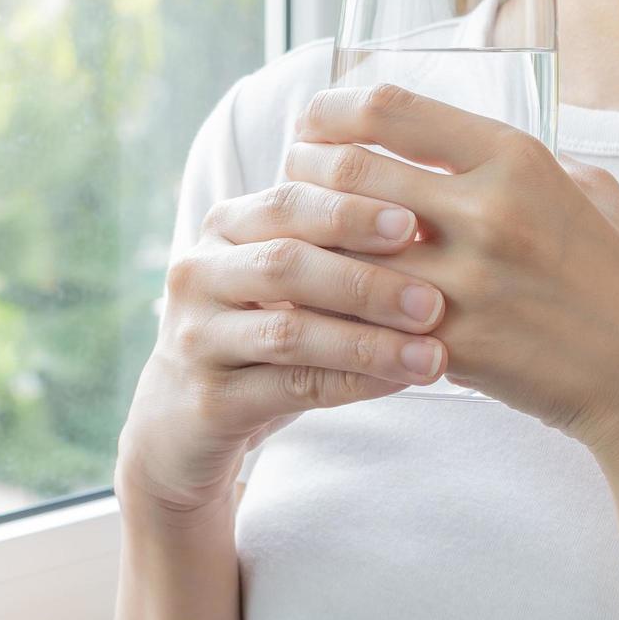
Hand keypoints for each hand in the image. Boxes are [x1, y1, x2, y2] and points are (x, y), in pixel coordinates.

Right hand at [117, 177, 449, 521]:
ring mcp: (196, 338)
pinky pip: (291, 388)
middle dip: (366, 279)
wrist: (182, 419)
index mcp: (225, 225)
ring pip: (288, 333)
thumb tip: (436, 226)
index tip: (415, 223)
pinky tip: (400, 383)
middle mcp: (200, 273)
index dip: (351, 210)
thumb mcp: (289, 277)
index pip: (289, 201)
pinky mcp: (208, 401)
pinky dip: (353, 384)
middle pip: (285, 263)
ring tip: (431, 355)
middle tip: (434, 300)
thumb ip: (338, 247)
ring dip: (368, 343)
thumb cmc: (260, 329)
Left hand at [285, 83, 618, 455]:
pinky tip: (322, 303)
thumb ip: (528, 160)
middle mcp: (488, 212)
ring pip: (342, 248)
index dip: (332, 110)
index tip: (313, 123)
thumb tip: (465, 141)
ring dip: (309, 242)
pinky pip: (365, 318)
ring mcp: (468, 284)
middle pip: (348, 171)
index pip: (391, 109)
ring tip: (297, 241)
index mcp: (517, 159)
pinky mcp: (454, 348)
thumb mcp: (593, 192)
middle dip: (302, 171)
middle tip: (290, 181)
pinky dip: (335, 307)